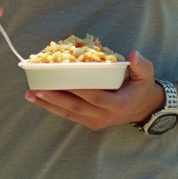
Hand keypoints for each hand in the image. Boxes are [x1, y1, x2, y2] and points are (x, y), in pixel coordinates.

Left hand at [24, 50, 164, 130]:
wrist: (144, 108)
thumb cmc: (142, 87)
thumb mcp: (147, 74)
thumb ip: (141, 64)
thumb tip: (132, 55)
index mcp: (118, 104)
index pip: (95, 97)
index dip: (78, 90)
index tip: (61, 80)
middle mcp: (105, 116)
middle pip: (76, 107)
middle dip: (54, 98)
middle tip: (36, 88)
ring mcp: (97, 122)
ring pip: (69, 114)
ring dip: (48, 104)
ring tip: (31, 95)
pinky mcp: (90, 123)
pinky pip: (70, 116)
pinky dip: (54, 108)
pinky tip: (39, 100)